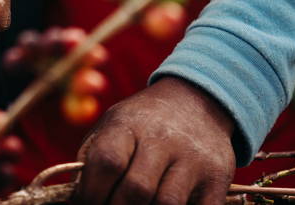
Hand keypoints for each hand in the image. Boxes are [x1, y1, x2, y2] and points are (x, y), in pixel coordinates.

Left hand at [74, 77, 235, 204]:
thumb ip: (94, 158)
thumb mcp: (114, 124)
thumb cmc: (143, 123)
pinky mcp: (216, 179)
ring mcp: (193, 160)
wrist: (198, 100)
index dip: (91, 192)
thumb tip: (78, 198)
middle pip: (136, 190)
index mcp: (129, 123)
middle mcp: (163, 139)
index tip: (87, 202)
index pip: (107, 161)